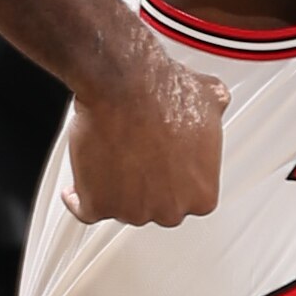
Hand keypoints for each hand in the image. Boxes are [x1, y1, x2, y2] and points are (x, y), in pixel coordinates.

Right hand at [65, 30, 226, 228]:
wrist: (126, 84)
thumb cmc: (164, 93)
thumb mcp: (210, 99)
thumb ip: (215, 114)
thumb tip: (216, 101)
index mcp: (202, 194)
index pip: (189, 199)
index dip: (173, 178)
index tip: (163, 166)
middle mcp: (170, 210)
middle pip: (156, 207)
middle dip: (147, 186)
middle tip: (137, 158)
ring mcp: (134, 211)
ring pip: (121, 208)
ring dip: (115, 189)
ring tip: (111, 158)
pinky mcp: (98, 206)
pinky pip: (86, 210)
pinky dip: (80, 198)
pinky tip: (78, 187)